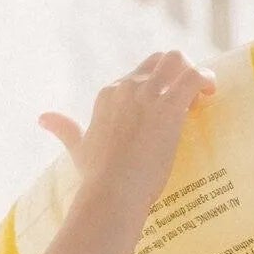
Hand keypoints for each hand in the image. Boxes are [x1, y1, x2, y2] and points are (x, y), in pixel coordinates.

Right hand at [39, 50, 215, 211]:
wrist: (112, 193)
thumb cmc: (96, 179)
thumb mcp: (79, 149)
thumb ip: (65, 131)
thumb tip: (43, 118)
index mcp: (108, 95)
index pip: (138, 76)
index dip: (157, 89)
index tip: (167, 110)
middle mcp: (126, 88)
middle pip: (159, 61)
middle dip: (177, 75)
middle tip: (189, 100)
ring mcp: (147, 95)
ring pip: (177, 60)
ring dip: (194, 72)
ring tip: (203, 96)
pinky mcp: (168, 107)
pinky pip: (193, 76)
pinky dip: (206, 80)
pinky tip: (210, 94)